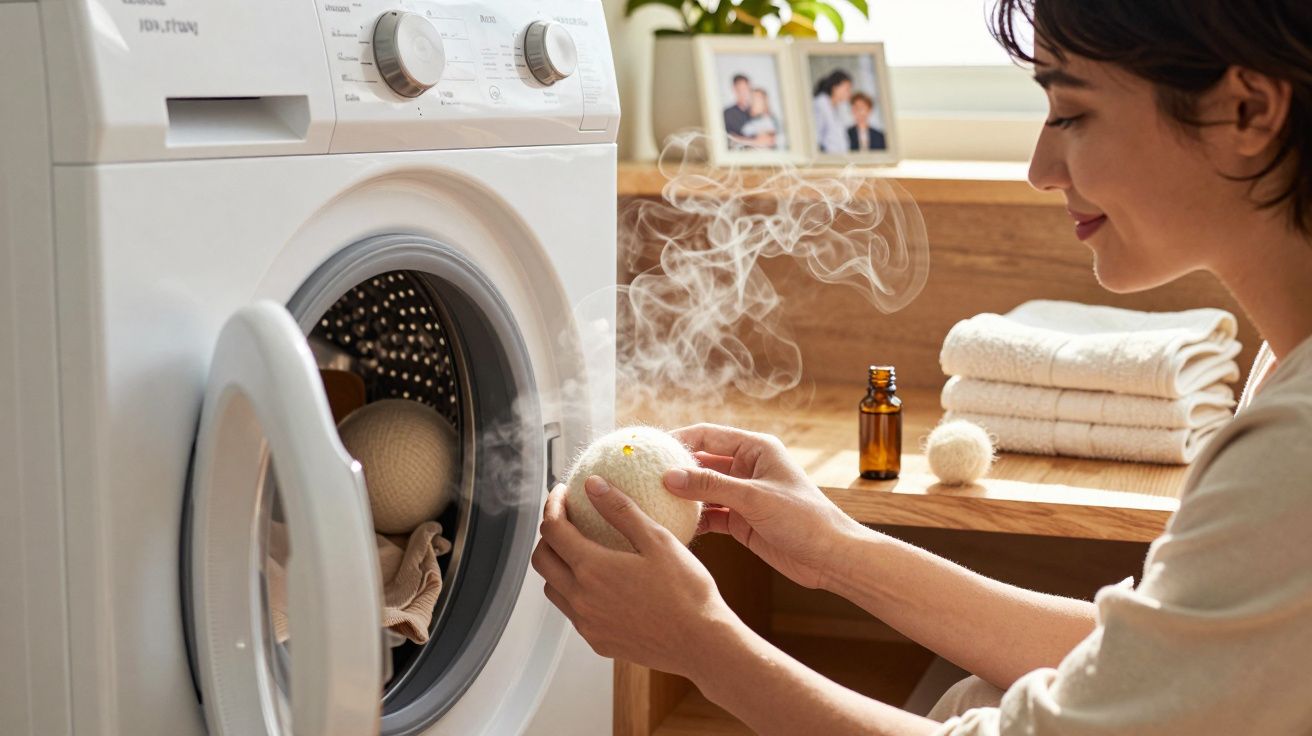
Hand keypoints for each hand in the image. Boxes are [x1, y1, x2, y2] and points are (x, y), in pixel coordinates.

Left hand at [531, 479, 737, 678]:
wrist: (701, 643)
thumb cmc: (687, 591)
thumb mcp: (657, 540)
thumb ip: (620, 510)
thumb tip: (593, 485)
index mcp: (593, 569)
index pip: (552, 530)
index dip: (553, 506)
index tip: (562, 494)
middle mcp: (582, 599)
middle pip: (541, 560)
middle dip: (548, 534)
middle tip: (566, 520)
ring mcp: (587, 624)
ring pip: (552, 588)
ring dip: (557, 565)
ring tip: (581, 551)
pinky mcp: (597, 641)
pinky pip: (571, 612)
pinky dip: (574, 592)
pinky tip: (599, 584)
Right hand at [665, 424, 863, 589]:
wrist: (830, 557)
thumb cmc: (803, 518)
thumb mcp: (754, 498)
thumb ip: (711, 486)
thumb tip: (669, 477)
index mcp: (756, 449)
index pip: (708, 436)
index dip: (677, 439)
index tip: (647, 449)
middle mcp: (747, 468)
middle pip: (701, 463)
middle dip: (674, 470)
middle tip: (640, 476)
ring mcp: (743, 495)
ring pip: (703, 491)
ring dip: (681, 497)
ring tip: (650, 501)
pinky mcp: (741, 521)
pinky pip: (710, 515)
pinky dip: (693, 520)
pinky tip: (671, 525)